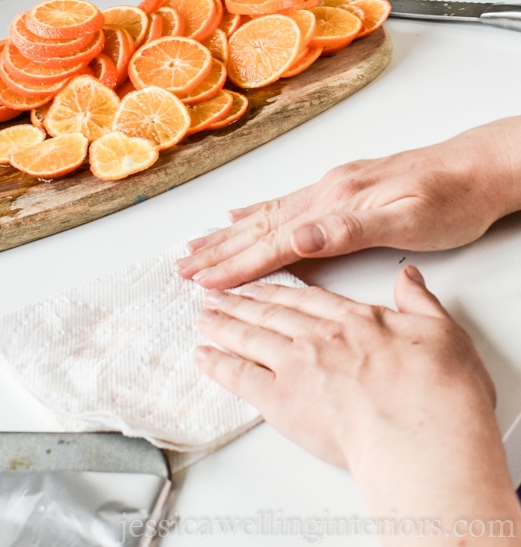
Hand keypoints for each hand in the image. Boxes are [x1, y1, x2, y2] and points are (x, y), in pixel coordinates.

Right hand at [175, 117, 520, 289]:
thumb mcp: (408, 219)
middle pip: (258, 228)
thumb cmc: (450, 200)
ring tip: (196, 245)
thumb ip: (349, 228)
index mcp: (335, 206)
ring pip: (263, 216)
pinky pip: (281, 204)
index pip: (274, 242)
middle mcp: (324, 196)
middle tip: (183, 267)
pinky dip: (252, 213)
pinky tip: (238, 216)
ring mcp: (327, 192)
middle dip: (217, 250)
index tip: (205, 282)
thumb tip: (299, 235)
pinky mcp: (335, 192)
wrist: (478, 168)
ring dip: (226, 234)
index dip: (237, 265)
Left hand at [195, 266, 520, 544]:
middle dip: (242, 303)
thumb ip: (420, 304)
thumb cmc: (437, 393)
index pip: (307, 299)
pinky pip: (237, 376)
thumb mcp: (443, 334)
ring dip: (223, 326)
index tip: (261, 287)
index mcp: (354, 320)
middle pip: (270, 314)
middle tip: (220, 296)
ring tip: (204, 319)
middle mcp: (318, 336)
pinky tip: (202, 356)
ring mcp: (294, 364)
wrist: (419, 432)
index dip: (278, 291)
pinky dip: (216, 364)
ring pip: (248, 337)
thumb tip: (410, 279)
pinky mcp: (278, 398)